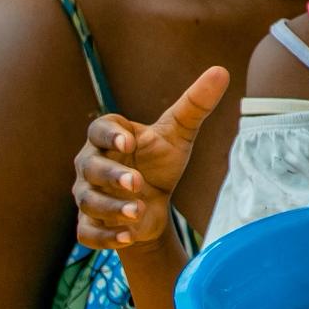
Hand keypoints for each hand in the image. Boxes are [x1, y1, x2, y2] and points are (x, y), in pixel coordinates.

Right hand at [72, 67, 226, 250]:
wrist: (153, 204)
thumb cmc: (160, 161)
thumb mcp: (179, 134)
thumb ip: (195, 104)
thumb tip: (220, 71)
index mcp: (108, 137)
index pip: (99, 129)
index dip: (110, 135)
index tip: (129, 142)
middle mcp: (91, 165)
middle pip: (91, 167)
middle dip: (112, 175)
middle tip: (137, 182)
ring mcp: (88, 196)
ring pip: (89, 201)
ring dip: (112, 208)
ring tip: (138, 211)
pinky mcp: (90, 224)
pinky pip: (88, 233)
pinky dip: (106, 237)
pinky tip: (129, 237)